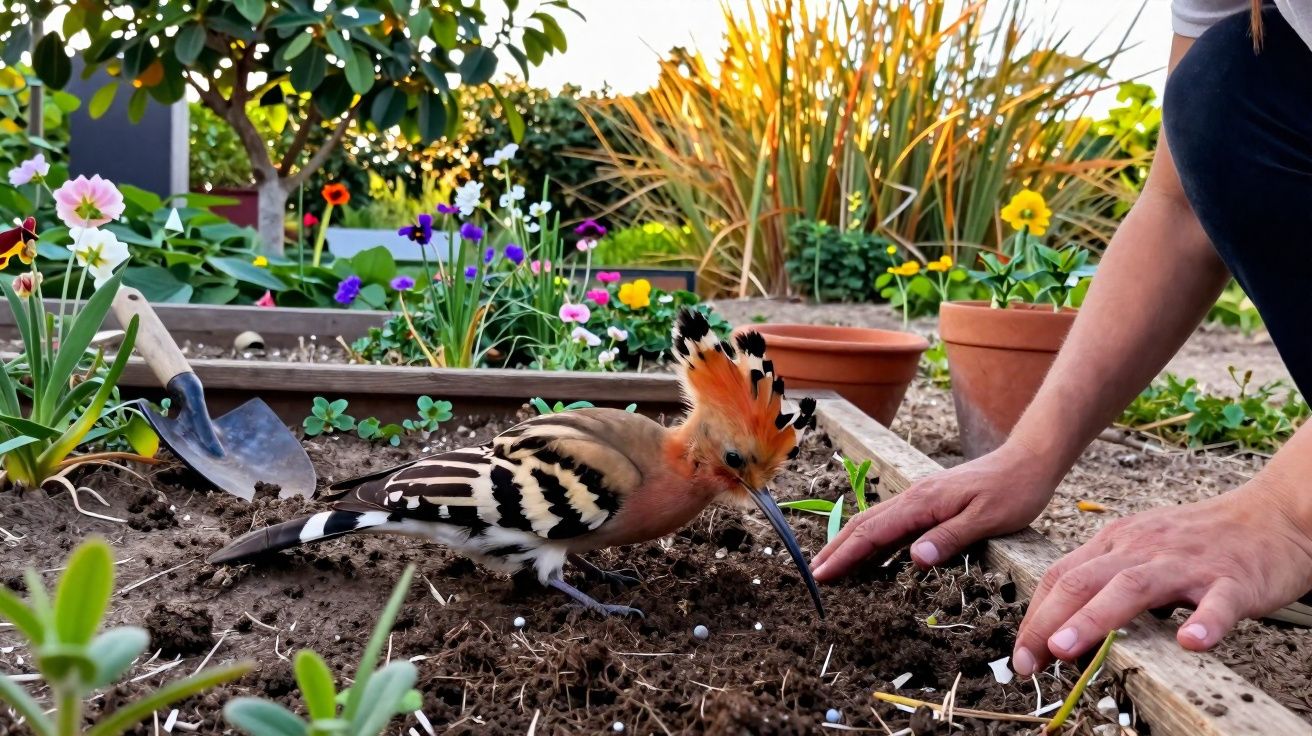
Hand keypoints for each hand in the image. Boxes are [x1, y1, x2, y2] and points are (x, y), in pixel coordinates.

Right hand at [811, 441, 1060, 580]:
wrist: (1029, 460)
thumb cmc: (1014, 491)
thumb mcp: (987, 520)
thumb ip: (949, 538)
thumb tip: (914, 559)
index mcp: (922, 502)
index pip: (873, 531)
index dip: (845, 554)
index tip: (823, 573)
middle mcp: (914, 497)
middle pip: (864, 523)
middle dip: (837, 549)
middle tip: (815, 574)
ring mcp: (921, 498)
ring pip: (875, 521)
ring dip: (851, 543)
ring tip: (833, 566)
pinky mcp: (930, 502)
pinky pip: (893, 523)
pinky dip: (874, 540)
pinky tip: (873, 556)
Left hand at [1012, 479, 1311, 675]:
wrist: (1272, 515)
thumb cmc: (1200, 539)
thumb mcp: (1141, 548)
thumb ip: (1106, 579)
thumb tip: (1064, 624)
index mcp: (1118, 542)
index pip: (1062, 575)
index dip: (1035, 614)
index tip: (1020, 652)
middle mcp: (1144, 548)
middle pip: (1084, 580)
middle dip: (1049, 620)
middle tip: (1029, 658)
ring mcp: (1187, 563)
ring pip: (1133, 587)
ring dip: (1094, 618)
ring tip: (1067, 648)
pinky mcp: (1233, 579)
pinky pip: (1218, 602)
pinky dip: (1205, 621)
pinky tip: (1191, 642)